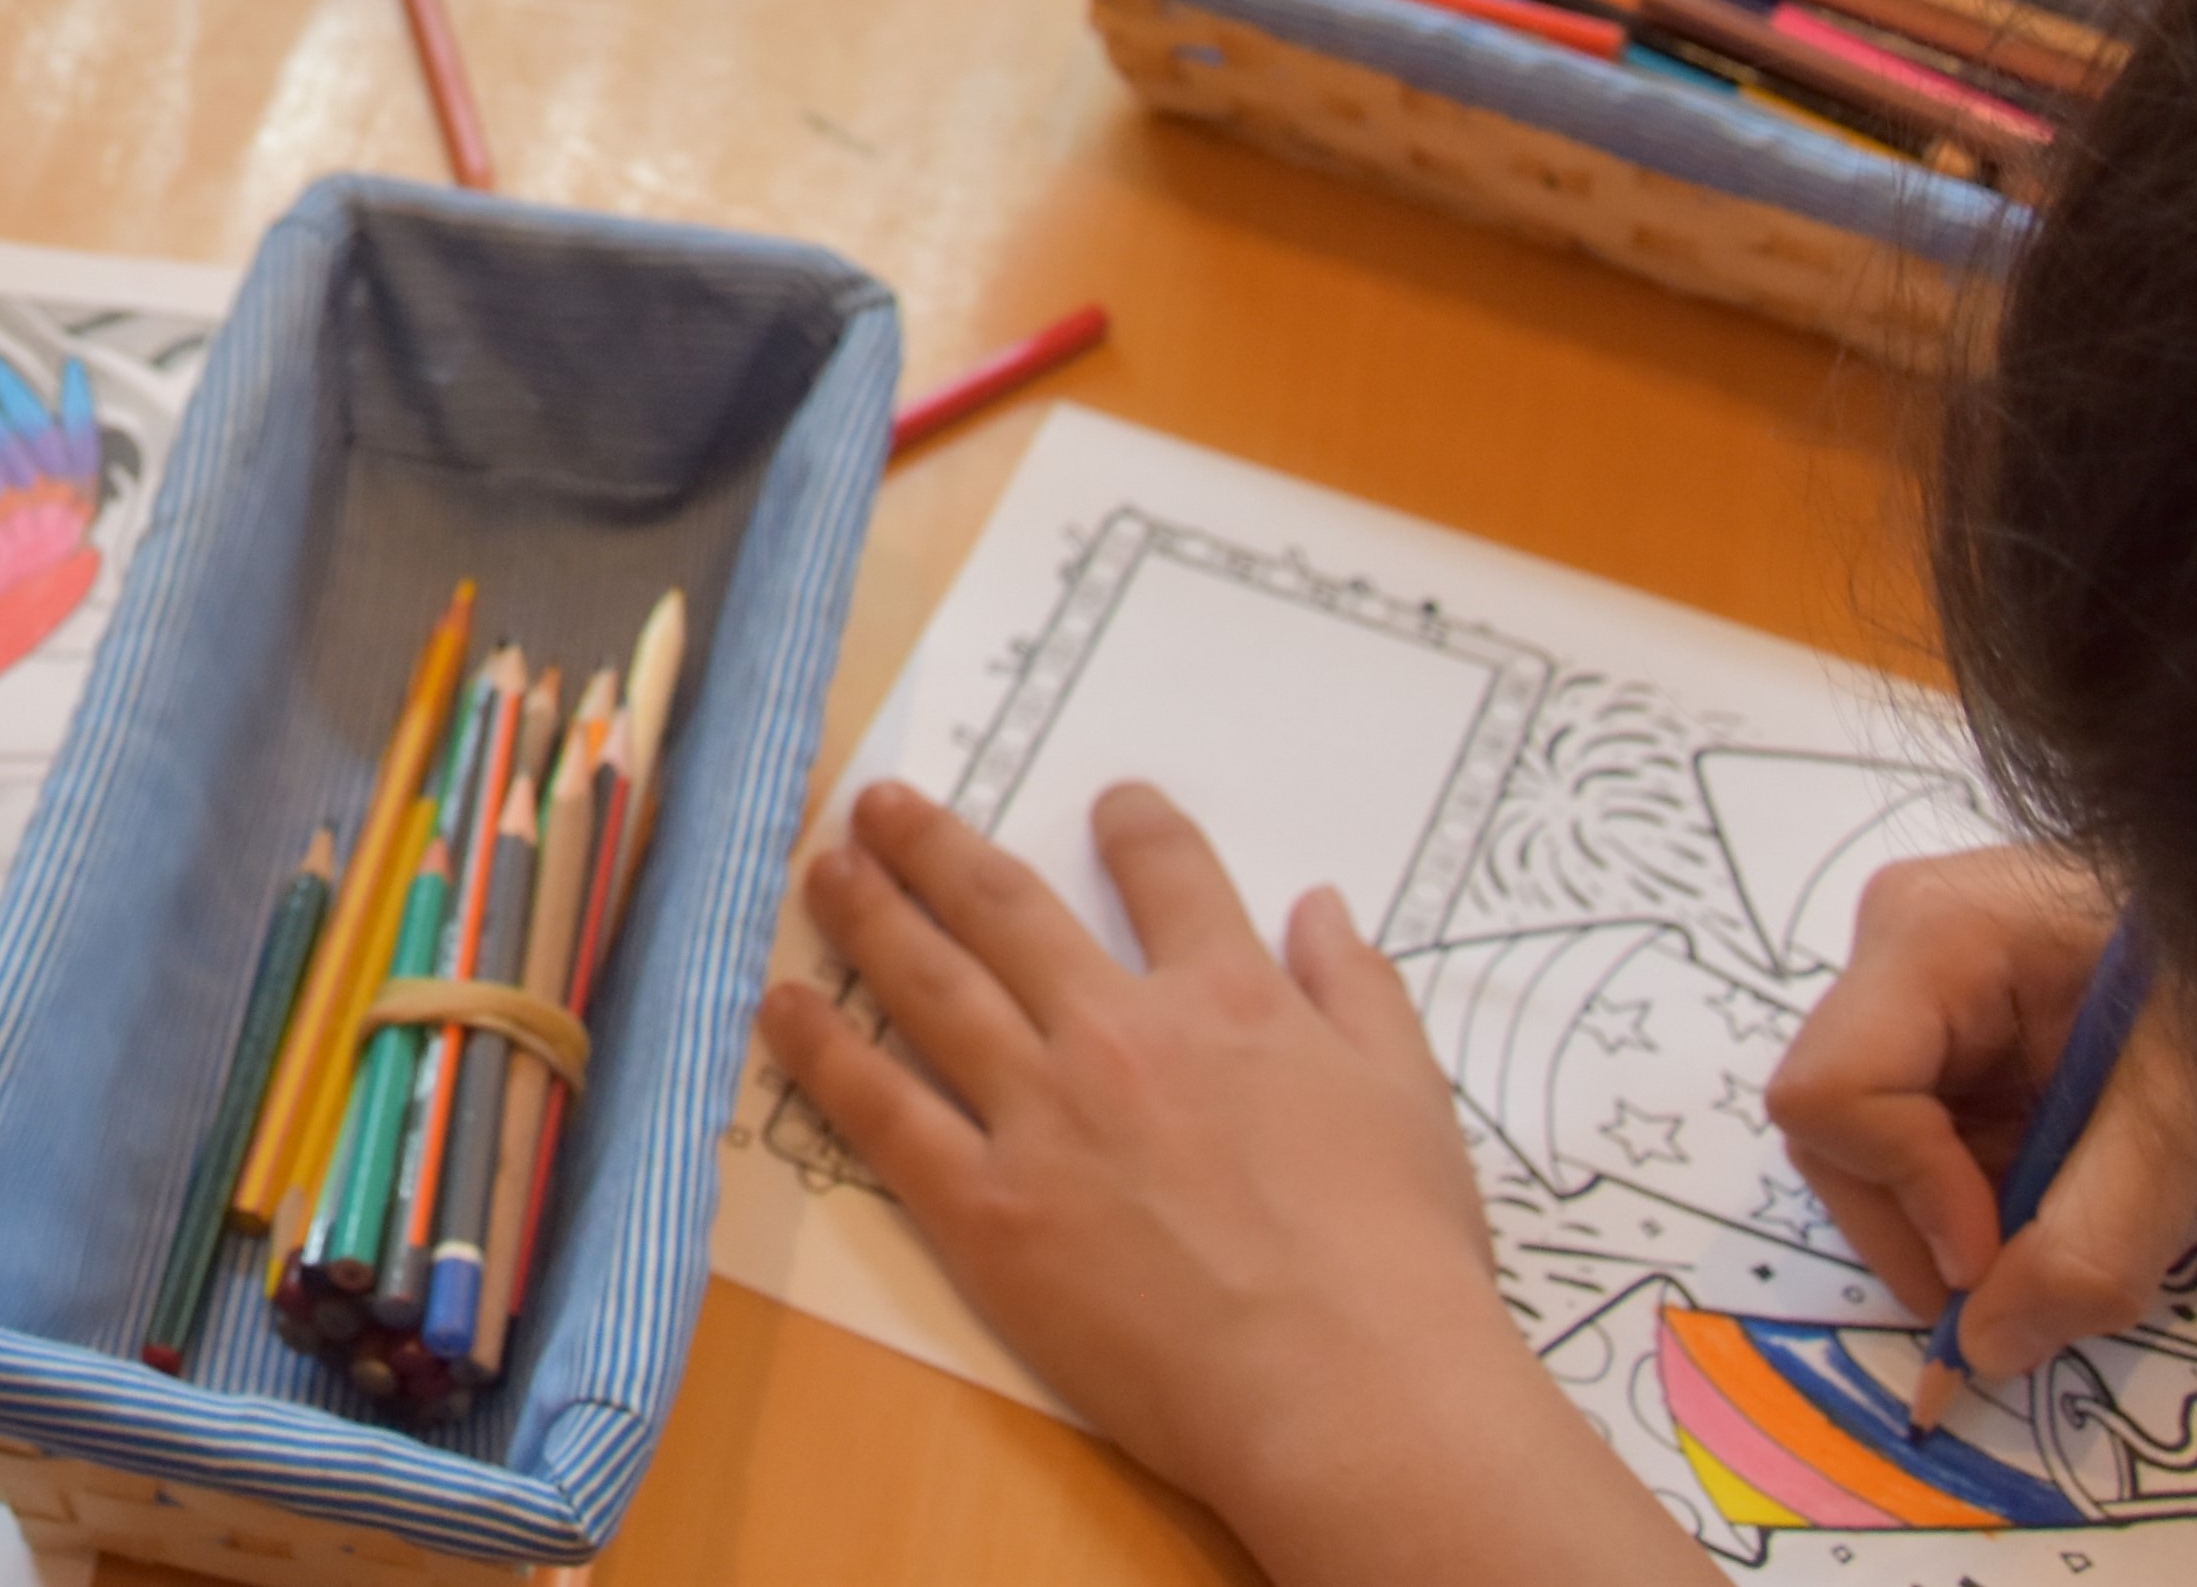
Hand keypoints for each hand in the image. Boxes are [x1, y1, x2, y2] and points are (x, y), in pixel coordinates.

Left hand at [754, 781, 1534, 1528]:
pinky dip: (823, 1052)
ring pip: (928, 986)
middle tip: (881, 804)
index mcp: (1229, 998)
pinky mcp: (987, 1209)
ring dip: (868, 916)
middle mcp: (1118, 1033)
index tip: (1110, 803)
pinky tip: (783, 1008)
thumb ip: (1362, 990)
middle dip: (935, 844)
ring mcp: (1043, 1117)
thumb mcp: (1413, 1098)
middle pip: (1004, 906)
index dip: (1134, 826)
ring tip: (825, 872)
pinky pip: (884, 1111)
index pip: (1168, 874)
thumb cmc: (1401, 1262)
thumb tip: (1323, 906)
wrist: (1349, 1392)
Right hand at [1769, 849, 2196, 1396]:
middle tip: (2033, 1279)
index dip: (1909, 1196)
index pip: (1834, 1096)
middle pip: (1835, 1128)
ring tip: (2070, 1216)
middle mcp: (1896, 945)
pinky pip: (1916, 1131)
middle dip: (1925, 1226)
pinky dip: (1978, 1191)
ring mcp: (1916, 979)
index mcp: (1932, 935)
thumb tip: (1985, 1352)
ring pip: (1867, 1143)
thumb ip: (2089, 1244)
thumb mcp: (2189, 1120)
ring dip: (1957, 1217)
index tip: (2005, 1260)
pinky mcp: (1948, 1018)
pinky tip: (2065, 1177)